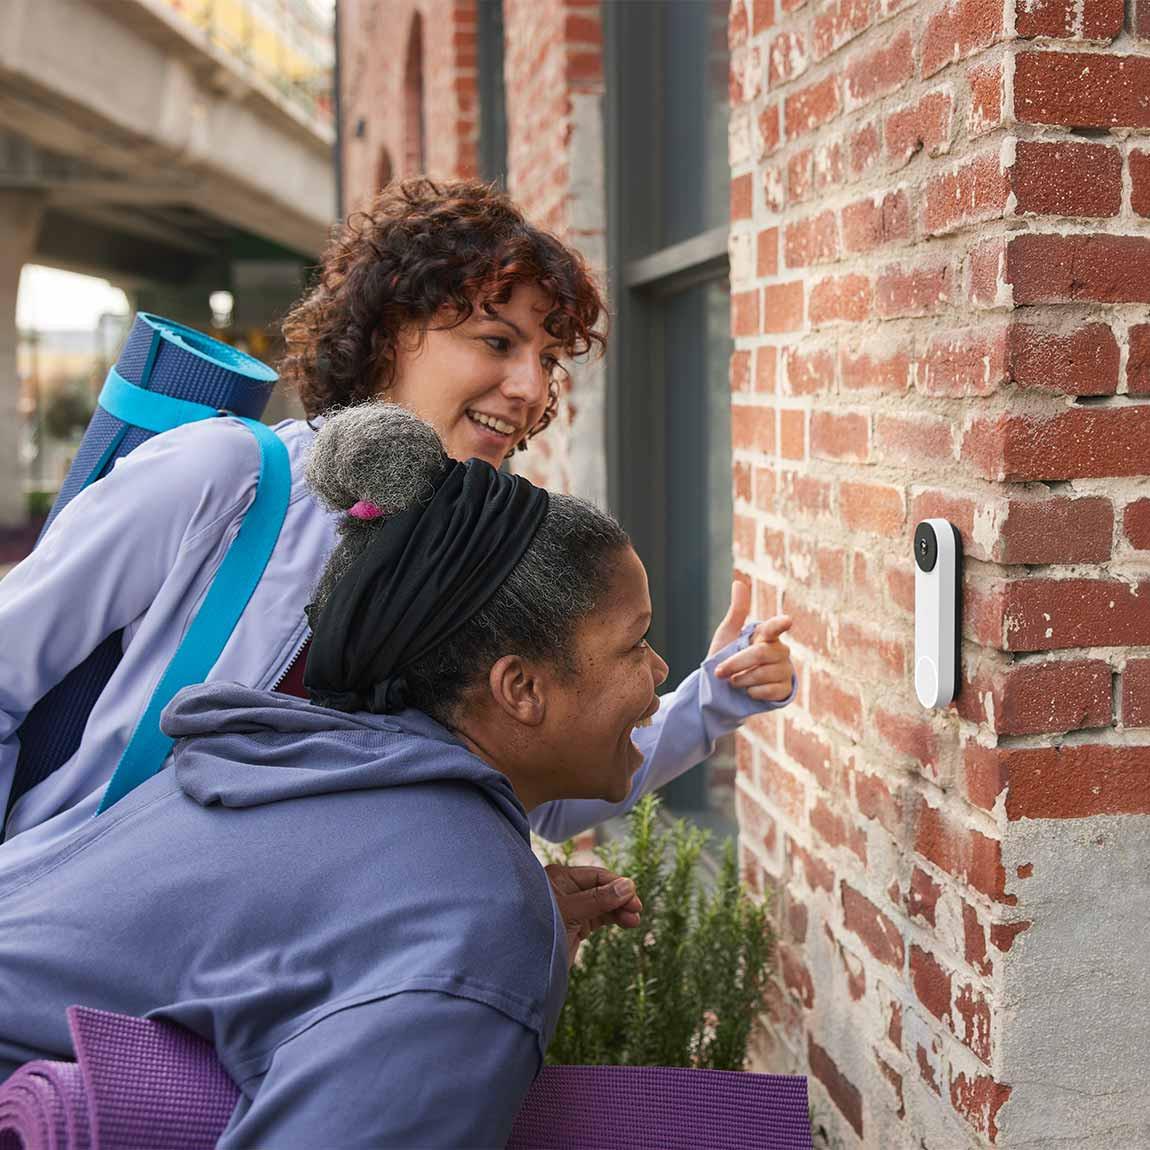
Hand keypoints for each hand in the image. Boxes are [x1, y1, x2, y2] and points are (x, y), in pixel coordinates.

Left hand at [545, 863, 642, 966]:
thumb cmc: (537, 930)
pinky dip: (614, 919)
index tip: (633, 896)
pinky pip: (600, 917)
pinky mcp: (577, 924)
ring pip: (604, 904)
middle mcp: (567, 889)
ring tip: (634, 921)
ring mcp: (573, 907)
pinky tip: (627, 923)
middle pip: (602, 889)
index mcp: (560, 877)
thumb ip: (598, 899)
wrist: (521, 965)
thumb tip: (628, 885)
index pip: (596, 876)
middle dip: (620, 899)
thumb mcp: (570, 912)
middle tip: (637, 911)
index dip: (617, 885)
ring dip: (620, 910)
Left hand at [711, 582, 794, 702]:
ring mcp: (785, 670)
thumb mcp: (728, 635)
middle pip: (760, 654)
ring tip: (735, 681)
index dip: (779, 624)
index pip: (774, 628)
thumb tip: (738, 582)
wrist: (725, 688)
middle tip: (720, 672)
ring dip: (741, 680)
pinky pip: (769, 691)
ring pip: (763, 674)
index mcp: (767, 635)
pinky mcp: (785, 689)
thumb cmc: (728, 657)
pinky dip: (752, 693)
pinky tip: (749, 691)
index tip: (787, 620)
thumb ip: (737, 612)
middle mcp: (780, 650)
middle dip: (735, 664)